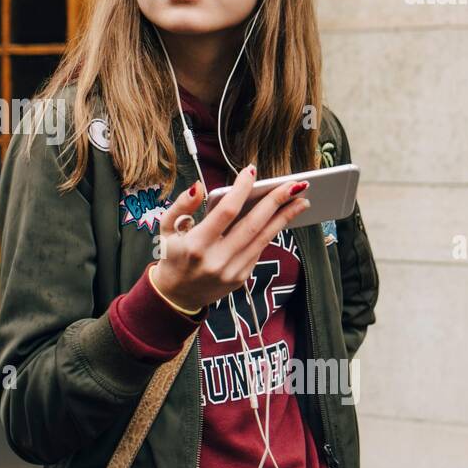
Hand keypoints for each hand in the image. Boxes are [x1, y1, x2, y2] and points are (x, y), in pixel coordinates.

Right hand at [151, 166, 311, 310]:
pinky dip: (271, 231)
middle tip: (294, 184)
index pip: (226, 212)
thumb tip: (199, 187)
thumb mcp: (166, 229)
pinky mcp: (241, 278)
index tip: (252, 171)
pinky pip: (259, 249)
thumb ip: (181, 206)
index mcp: (196, 245)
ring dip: (284, 217)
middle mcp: (217, 260)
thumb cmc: (172, 257)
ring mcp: (232, 271)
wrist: (176, 296)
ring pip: (263, 238)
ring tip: (301, 200)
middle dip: (276, 201)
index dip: (241, 189)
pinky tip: (282, 217)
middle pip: (253, 225)